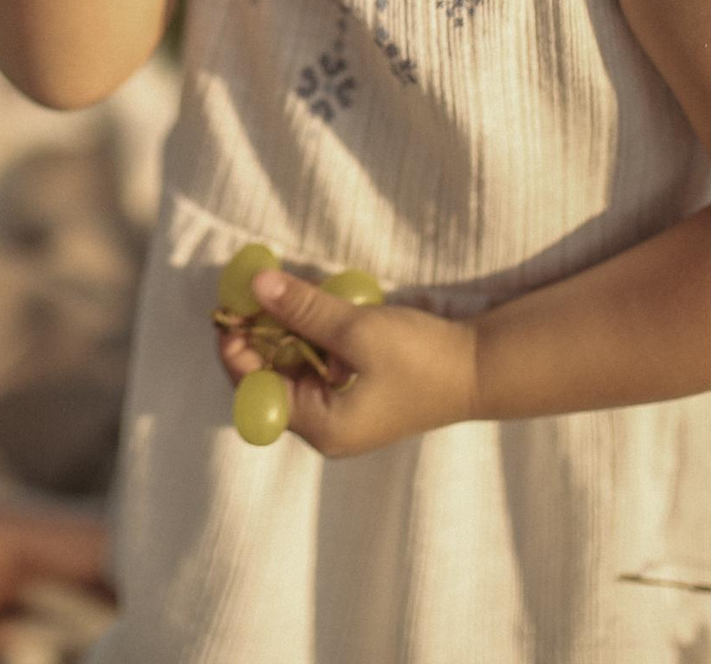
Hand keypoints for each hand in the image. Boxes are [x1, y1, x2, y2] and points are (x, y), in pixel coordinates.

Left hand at [215, 269, 481, 457]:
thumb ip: (303, 309)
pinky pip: (318, 361)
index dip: (237, 347)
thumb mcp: (356, 329)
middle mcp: (325, 426)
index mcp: (320, 426)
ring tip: (289, 290)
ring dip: (288, 328)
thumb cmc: (421, 359)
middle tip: (257, 287)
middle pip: (270, 377)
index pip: (254, 389)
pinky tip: (319, 304)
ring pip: (294, 365)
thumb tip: (256, 284)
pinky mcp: (356, 391)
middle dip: (262, 331)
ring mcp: (341, 410)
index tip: (230, 305)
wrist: (480, 368)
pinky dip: (312, 333)